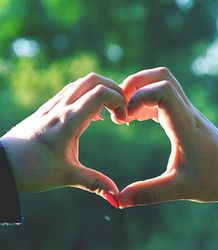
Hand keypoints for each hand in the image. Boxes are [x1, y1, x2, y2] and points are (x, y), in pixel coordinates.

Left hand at [1, 73, 126, 201]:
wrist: (3, 163)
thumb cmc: (33, 169)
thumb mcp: (67, 176)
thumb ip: (94, 183)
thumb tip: (116, 197)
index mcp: (68, 121)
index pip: (100, 93)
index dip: (119, 102)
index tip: (122, 121)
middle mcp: (61, 107)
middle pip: (94, 80)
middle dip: (115, 90)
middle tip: (120, 111)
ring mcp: (54, 104)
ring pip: (83, 82)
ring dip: (102, 90)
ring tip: (109, 113)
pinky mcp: (50, 106)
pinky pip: (74, 89)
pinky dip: (90, 94)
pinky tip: (93, 115)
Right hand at [119, 67, 217, 214]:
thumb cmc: (212, 180)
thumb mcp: (179, 189)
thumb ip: (148, 193)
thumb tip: (119, 201)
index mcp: (185, 125)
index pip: (163, 90)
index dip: (139, 97)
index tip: (126, 117)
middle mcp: (187, 112)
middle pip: (162, 76)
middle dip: (135, 84)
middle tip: (119, 105)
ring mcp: (186, 111)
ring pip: (162, 82)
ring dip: (139, 90)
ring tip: (125, 113)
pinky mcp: (183, 115)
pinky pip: (162, 96)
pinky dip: (145, 100)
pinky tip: (136, 118)